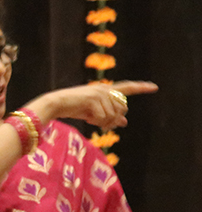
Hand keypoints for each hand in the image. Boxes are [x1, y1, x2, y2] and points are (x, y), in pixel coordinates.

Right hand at [26, 80, 157, 129]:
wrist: (56, 104)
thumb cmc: (73, 107)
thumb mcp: (94, 112)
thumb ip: (110, 115)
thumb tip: (124, 122)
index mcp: (106, 89)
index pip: (127, 87)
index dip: (141, 88)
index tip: (154, 87)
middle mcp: (105, 89)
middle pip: (122, 108)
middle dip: (114, 119)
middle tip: (100, 124)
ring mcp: (100, 94)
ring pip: (113, 115)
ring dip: (103, 122)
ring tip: (91, 119)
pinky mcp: (94, 99)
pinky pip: (103, 117)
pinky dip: (96, 122)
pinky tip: (87, 118)